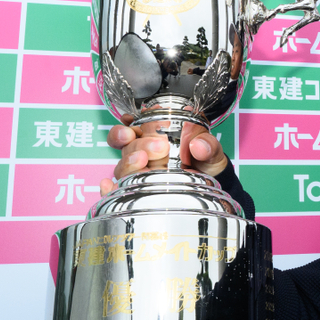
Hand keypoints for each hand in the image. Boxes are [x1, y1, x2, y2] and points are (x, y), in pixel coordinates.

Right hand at [100, 115, 228, 193]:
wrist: (211, 182)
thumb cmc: (205, 160)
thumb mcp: (210, 149)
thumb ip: (208, 145)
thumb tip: (199, 145)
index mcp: (152, 136)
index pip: (129, 130)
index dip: (124, 129)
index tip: (130, 128)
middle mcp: (141, 152)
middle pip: (126, 147)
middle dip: (137, 144)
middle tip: (158, 147)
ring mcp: (138, 173)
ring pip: (122, 167)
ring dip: (128, 163)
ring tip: (143, 161)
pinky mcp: (137, 192)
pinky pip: (116, 192)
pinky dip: (108, 189)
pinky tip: (108, 186)